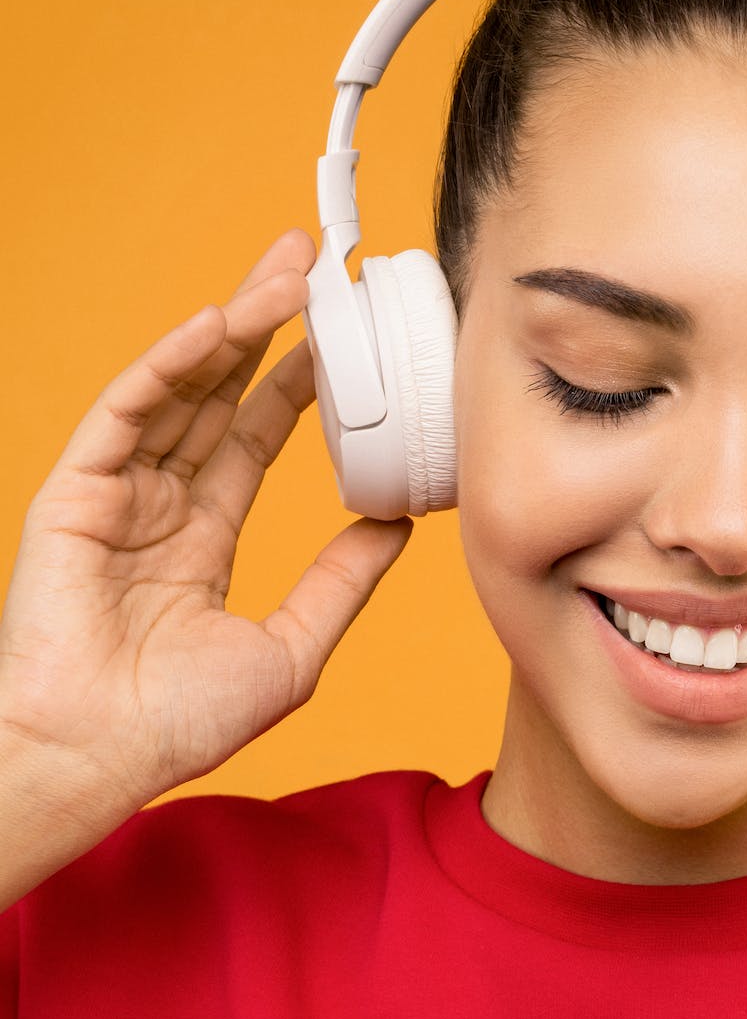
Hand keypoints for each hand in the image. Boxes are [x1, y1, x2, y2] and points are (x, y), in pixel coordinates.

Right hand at [0, 226, 412, 822]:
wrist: (97, 757)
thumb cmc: (178, 725)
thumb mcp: (293, 648)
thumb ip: (341, 582)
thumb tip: (399, 526)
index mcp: (199, 539)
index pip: (254, 437)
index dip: (298, 383)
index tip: (344, 335)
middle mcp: (157, 505)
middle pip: (218, 391)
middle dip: (266, 324)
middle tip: (314, 261)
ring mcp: (114, 493)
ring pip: (181, 387)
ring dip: (233, 325)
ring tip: (288, 273)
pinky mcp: (76, 492)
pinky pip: (128, 410)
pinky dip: (171, 363)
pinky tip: (218, 325)